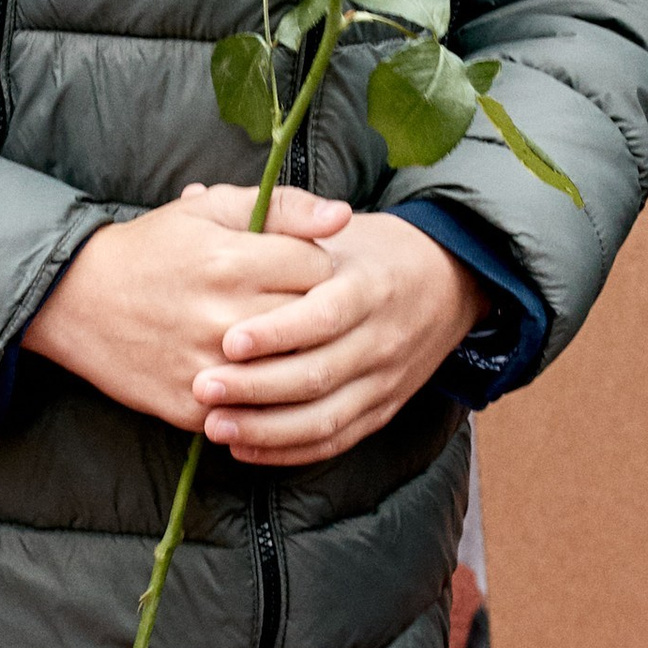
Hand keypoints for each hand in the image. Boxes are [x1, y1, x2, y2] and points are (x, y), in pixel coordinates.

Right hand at [23, 187, 351, 432]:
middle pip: (312, 325)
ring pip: (289, 373)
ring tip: (276, 341)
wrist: (76, 300)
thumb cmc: (153, 248)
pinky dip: (261, 397)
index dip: (315, 268)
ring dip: (290, 358)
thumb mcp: (211, 209)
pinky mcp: (193, 405)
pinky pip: (255, 411)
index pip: (320, 271)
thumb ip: (282, 207)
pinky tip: (250, 374)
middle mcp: (224, 317)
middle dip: (310, 314)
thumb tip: (343, 216)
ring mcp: (209, 367)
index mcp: (233, 261)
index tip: (296, 269)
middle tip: (288, 305)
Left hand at [187, 201, 482, 468]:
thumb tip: (199, 197)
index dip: (277, 333)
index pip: (323, 316)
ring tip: (215, 424)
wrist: (448, 281)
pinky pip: (335, 440)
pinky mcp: (382, 409)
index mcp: (368, 287)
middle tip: (204, 386)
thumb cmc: (369, 253)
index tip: (230, 340)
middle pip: (319, 374)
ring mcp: (385, 379)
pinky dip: (289, 450)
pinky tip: (244, 446)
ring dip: (267, 427)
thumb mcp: (336, 227)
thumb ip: (275, 219)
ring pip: (325, 418)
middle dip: (257, 386)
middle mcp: (381, 338)